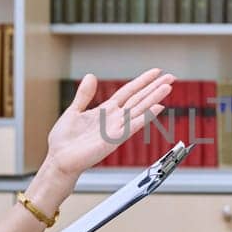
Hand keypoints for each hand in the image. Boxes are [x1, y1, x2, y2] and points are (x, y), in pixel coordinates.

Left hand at [46, 69, 175, 175]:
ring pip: (139, 109)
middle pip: (139, 99)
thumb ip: (84, 95)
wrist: (59, 160)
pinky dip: (145, 116)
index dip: (142, 81)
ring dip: (154, 98)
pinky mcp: (113, 139)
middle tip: (171, 77)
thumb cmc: (65, 141)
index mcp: (106, 111)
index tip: (156, 72)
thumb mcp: (74, 111)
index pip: (129, 92)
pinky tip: (157, 108)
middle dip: (155, 87)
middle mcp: (114, 119)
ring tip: (168, 87)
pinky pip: (132, 126)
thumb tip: (91, 76)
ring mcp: (116, 129)